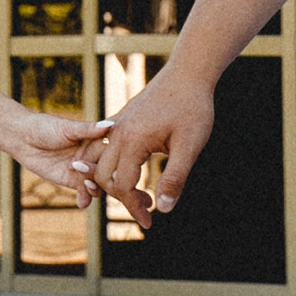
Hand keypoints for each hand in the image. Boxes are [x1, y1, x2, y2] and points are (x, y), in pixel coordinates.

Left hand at [0, 102, 148, 223]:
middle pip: (115, 174)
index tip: (141, 173)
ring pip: (101, 186)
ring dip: (107, 194)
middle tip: (144, 202)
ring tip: (109, 198)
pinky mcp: (72, 181)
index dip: (130, 165)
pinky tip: (83, 203)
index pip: (118, 155)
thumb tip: (109, 125)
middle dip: (128, 188)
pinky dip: (85, 199)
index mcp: (98, 141)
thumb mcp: (67, 128)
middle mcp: (94, 157)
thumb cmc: (46, 126)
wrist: (24, 138)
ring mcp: (84, 170)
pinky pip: (84, 194)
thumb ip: (88, 130)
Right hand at [73, 61, 215, 214]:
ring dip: (116, 182)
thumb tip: (164, 209)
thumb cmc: (192, 107)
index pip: (122, 186)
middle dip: (122, 198)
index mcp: (133, 140)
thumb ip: (175, 178)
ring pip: (103, 161)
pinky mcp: (122, 118)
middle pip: (105, 176)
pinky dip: (112, 164)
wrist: (188, 72)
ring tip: (142, 194)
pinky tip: (131, 171)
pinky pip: (107, 146)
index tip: (149, 223)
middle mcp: (118, 132)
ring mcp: (118, 124)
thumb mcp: (190, 146)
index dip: (133, 209)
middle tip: (147, 209)